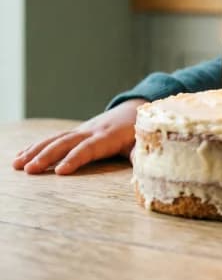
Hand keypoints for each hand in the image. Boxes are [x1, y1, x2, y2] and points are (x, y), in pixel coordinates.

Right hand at [12, 98, 145, 174]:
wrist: (135, 108)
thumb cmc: (141, 130)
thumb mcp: (145, 141)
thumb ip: (143, 154)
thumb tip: (146, 168)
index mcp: (109, 136)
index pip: (90, 148)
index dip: (75, 159)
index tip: (60, 172)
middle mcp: (92, 131)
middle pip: (67, 142)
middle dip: (47, 156)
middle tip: (30, 170)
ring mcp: (82, 130)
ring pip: (56, 138)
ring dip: (36, 151)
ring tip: (17, 164)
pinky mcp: (76, 131)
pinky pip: (54, 137)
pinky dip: (36, 146)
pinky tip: (20, 156)